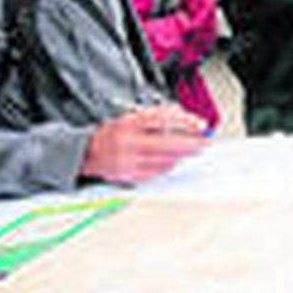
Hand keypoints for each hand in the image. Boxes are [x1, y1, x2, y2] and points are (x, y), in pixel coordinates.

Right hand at [81, 104, 209, 185]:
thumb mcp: (132, 116)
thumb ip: (157, 116)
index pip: (162, 119)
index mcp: (129, 123)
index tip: (200, 125)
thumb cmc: (112, 133)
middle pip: (168, 144)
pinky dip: (168, 166)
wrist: (87, 152)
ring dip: (181, 155)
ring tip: (188, 150)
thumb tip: (184, 117)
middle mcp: (129, 142)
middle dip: (191, 144)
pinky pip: (158, 172)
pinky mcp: (130, 176)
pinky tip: (171, 161)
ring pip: (165, 160)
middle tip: (205, 143)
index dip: (185, 122)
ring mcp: (129, 161)